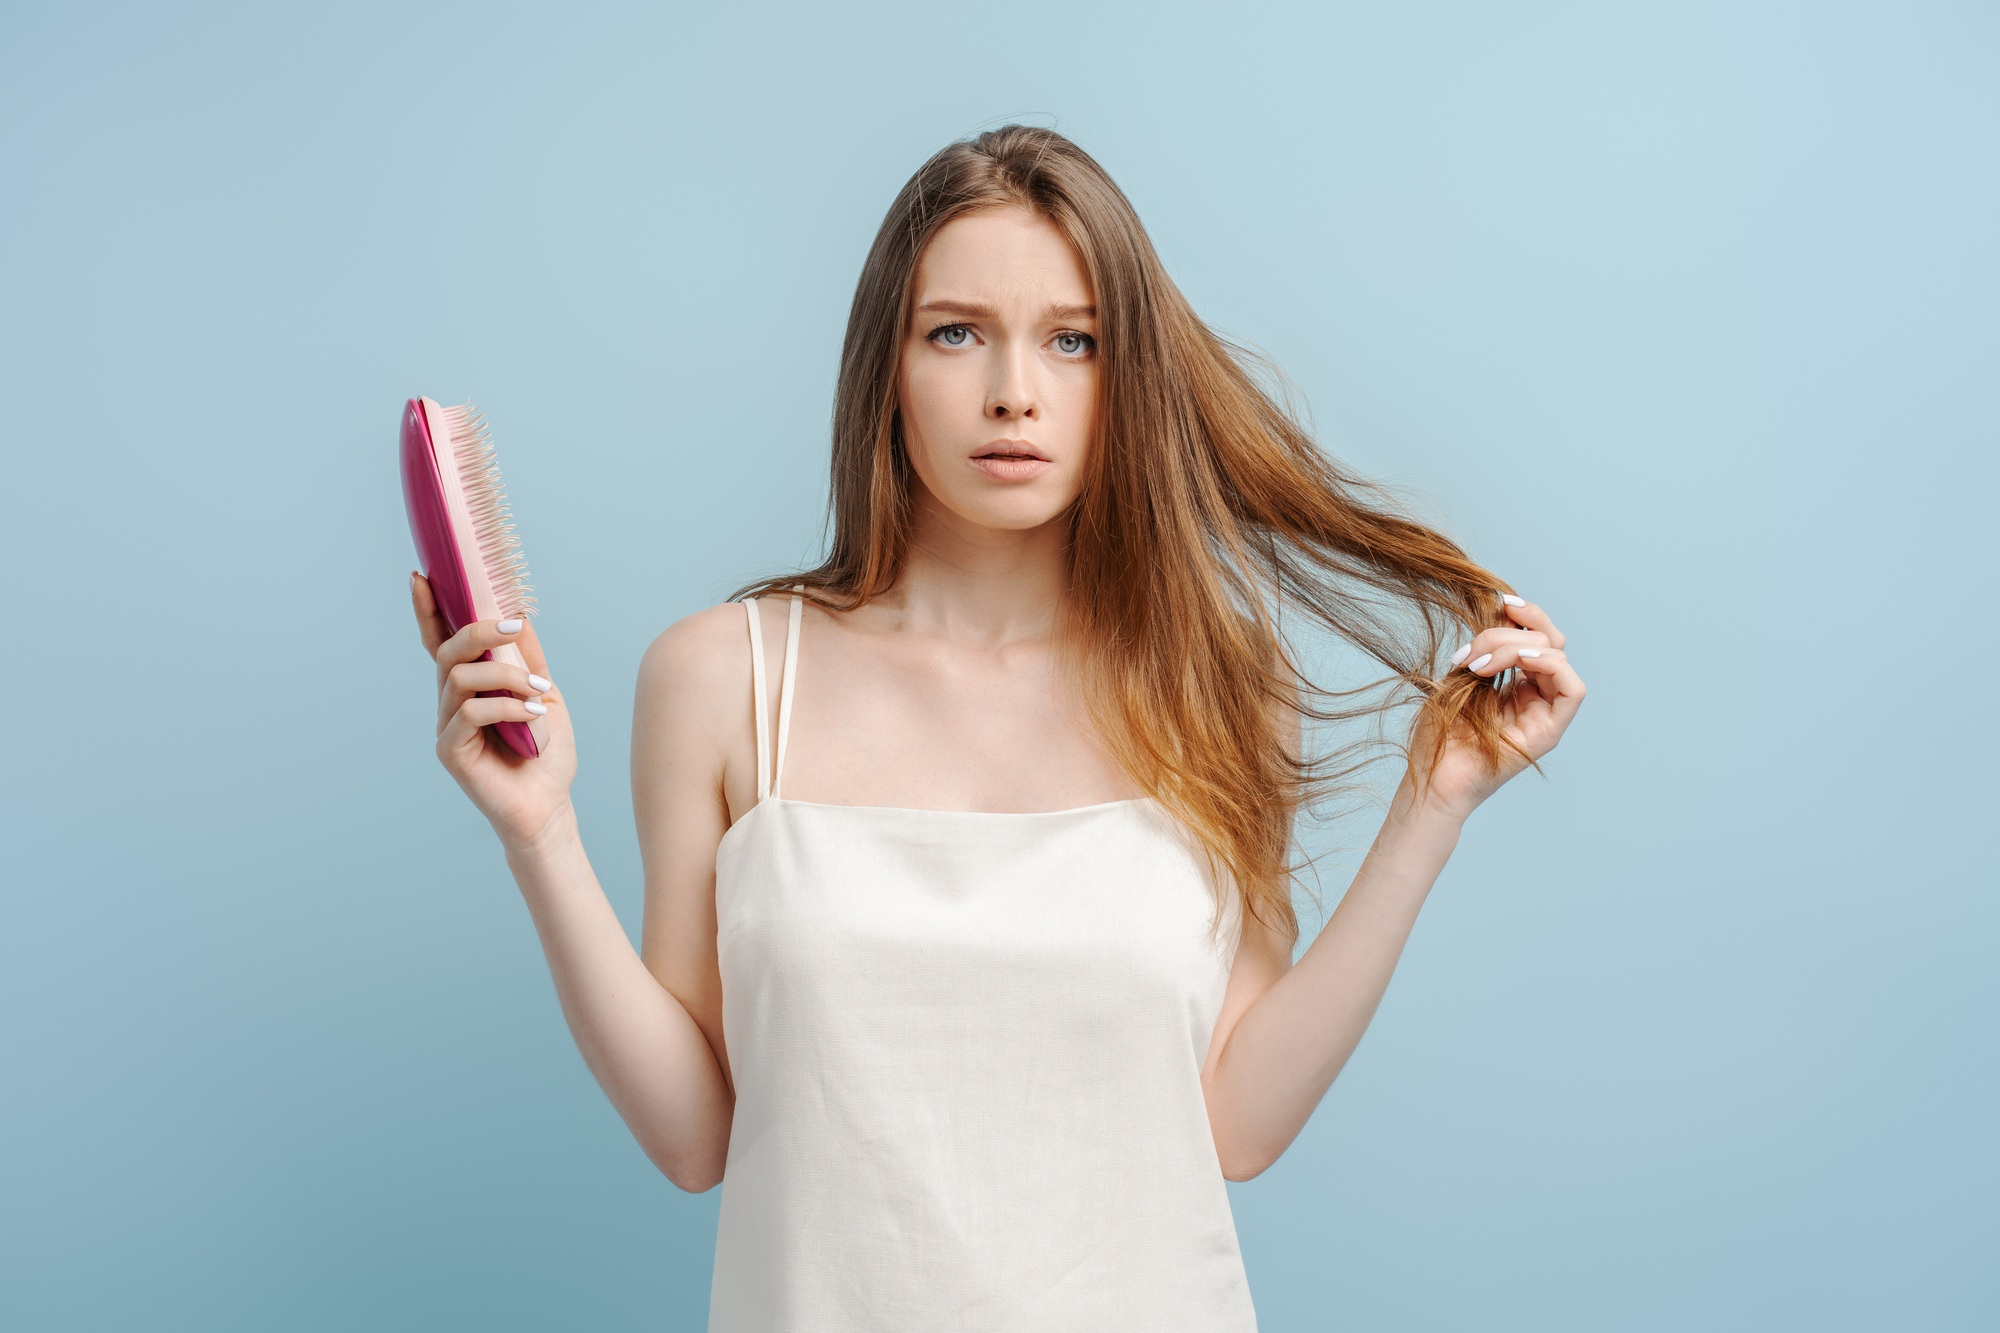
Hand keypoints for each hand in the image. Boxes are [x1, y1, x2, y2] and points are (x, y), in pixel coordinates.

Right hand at [411, 571, 579, 852]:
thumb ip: (529, 657)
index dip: (428, 610)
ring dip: (506, 676)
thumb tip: (518, 612)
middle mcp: (450, 702)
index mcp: (469, 686)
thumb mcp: (545, 693)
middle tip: (513, 625)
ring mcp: (446, 726)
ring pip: (460, 679)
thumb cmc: (544, 754)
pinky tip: (532, 714)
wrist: (549, 806)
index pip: (440, 641)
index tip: (422, 576)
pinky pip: (470, 713)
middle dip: (479, 631)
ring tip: (541, 692)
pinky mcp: (451, 751)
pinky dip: (505, 706)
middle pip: (448, 651)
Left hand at [1409, 594, 1586, 821]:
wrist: (1430, 779)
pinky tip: (1521, 661)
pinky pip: (1574, 690)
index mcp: (1518, 683)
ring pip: (1556, 657)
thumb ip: (1485, 646)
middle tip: (1471, 651)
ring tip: (1478, 664)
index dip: (1526, 613)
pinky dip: (1551, 665)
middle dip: (1508, 632)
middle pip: (1548, 641)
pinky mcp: (1550, 733)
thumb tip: (1503, 608)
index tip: (1498, 603)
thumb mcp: (1460, 676)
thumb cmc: (1439, 734)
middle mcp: (1536, 696)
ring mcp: (1545, 714)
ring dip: (1516, 648)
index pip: (1537, 636)